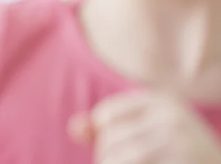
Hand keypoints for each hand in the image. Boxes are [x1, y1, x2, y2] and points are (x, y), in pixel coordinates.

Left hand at [69, 90, 220, 162]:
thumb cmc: (179, 155)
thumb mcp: (146, 134)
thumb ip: (108, 129)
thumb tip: (75, 129)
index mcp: (162, 100)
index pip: (105, 115)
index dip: (104, 137)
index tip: (119, 149)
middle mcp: (172, 116)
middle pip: (110, 139)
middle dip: (108, 158)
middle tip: (120, 163)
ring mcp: (181, 142)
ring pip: (120, 158)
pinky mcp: (183, 162)